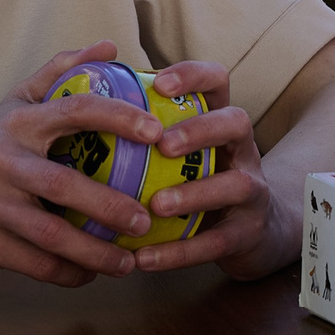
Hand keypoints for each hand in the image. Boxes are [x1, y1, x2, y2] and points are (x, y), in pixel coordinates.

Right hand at [0, 41, 155, 287]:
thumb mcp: (15, 104)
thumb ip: (60, 73)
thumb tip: (109, 48)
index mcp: (18, 123)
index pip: (75, 109)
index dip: (119, 118)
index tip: (157, 133)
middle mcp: (1, 161)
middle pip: (64, 186)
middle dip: (112, 206)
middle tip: (147, 219)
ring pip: (52, 235)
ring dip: (97, 252)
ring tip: (129, 261)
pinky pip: (36, 264)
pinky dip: (69, 273)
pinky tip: (91, 274)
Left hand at [116, 60, 288, 280]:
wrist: (254, 234)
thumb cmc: (199, 183)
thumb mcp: (184, 152)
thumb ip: (145, 131)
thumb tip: (80, 109)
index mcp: (220, 122)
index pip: (217, 81)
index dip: (193, 76)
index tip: (159, 85)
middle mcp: (242, 150)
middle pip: (237, 123)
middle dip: (199, 131)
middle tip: (162, 145)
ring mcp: (252, 191)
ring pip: (236, 184)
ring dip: (194, 193)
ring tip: (156, 205)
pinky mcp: (248, 233)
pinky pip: (217, 242)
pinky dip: (180, 251)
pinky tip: (145, 258)